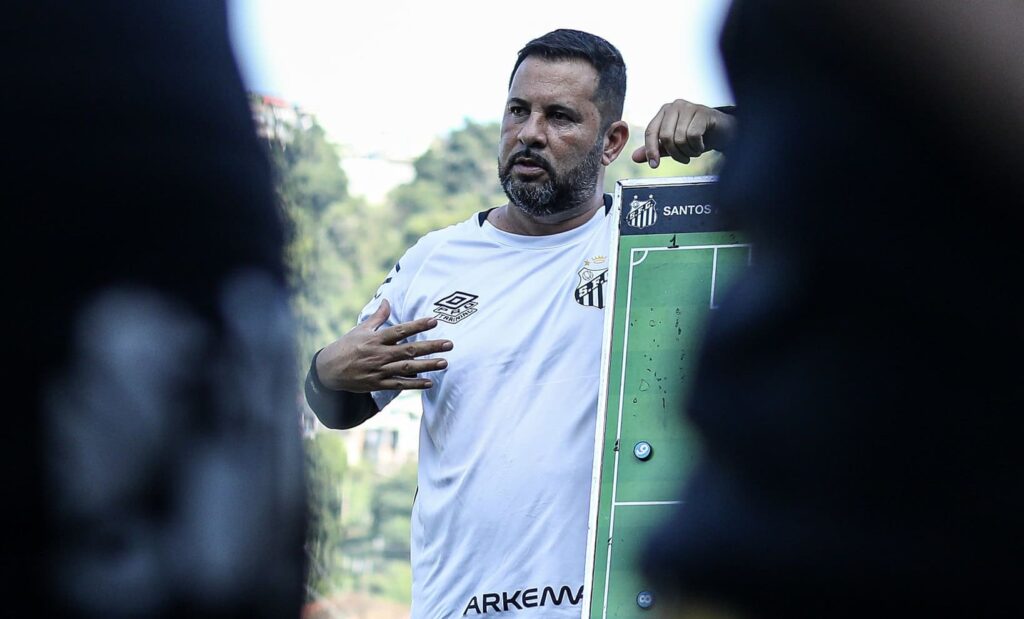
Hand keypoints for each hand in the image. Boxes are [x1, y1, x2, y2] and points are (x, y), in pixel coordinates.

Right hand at [315, 299, 451, 392]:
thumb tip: (387, 300)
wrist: (329, 370)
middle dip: (430, 347)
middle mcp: (379, 354)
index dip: (418, 325)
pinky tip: (430, 383)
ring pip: (407, 367)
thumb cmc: (347, 346)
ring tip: (444, 363)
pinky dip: (414, 384)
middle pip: (409, 349)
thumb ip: (378, 317)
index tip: (434, 321)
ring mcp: (379, 370)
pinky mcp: (378, 384)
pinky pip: (399, 384)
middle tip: (449, 344)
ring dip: (427, 366)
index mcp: (376, 339)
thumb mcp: (361, 329)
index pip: (400, 330)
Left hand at [631, 99, 736, 167]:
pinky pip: (693, 135)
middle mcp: (674, 106)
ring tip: (694, 150)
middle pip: (665, 137)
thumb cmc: (699, 136)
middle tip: (684, 158)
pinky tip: (702, 144)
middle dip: (675, 153)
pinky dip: (697, 146)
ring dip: (688, 151)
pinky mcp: (702, 112)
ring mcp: (689, 107)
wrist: (724, 132)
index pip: (650, 131)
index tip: (654, 165)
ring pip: (679, 138)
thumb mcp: (674, 145)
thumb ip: (656, 149)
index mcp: (664, 112)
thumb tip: (635, 157)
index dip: (650, 150)